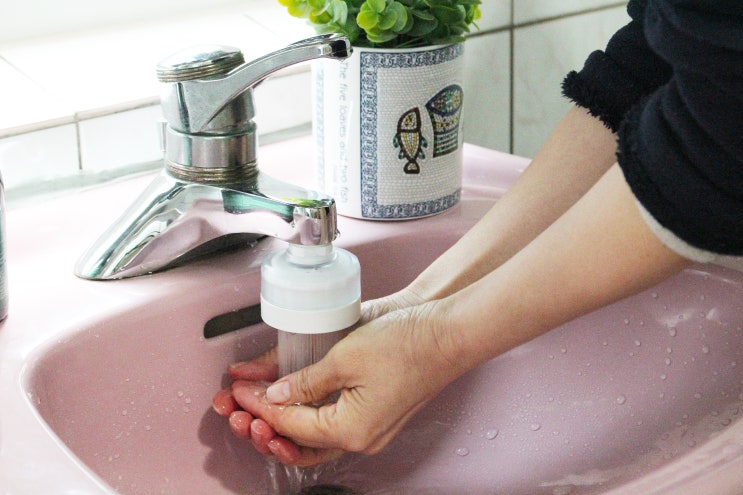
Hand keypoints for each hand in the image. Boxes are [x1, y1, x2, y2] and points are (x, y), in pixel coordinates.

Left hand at [212, 289, 433, 465]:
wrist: (445, 332)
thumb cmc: (407, 343)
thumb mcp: (344, 357)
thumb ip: (304, 380)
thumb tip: (274, 394)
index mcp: (352, 430)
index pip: (289, 424)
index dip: (257, 407)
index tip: (237, 390)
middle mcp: (361, 437)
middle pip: (298, 442)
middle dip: (263, 425)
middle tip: (237, 406)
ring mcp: (369, 427)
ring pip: (313, 438)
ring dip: (282, 425)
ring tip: (255, 409)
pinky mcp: (373, 412)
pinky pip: (331, 423)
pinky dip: (305, 415)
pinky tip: (289, 401)